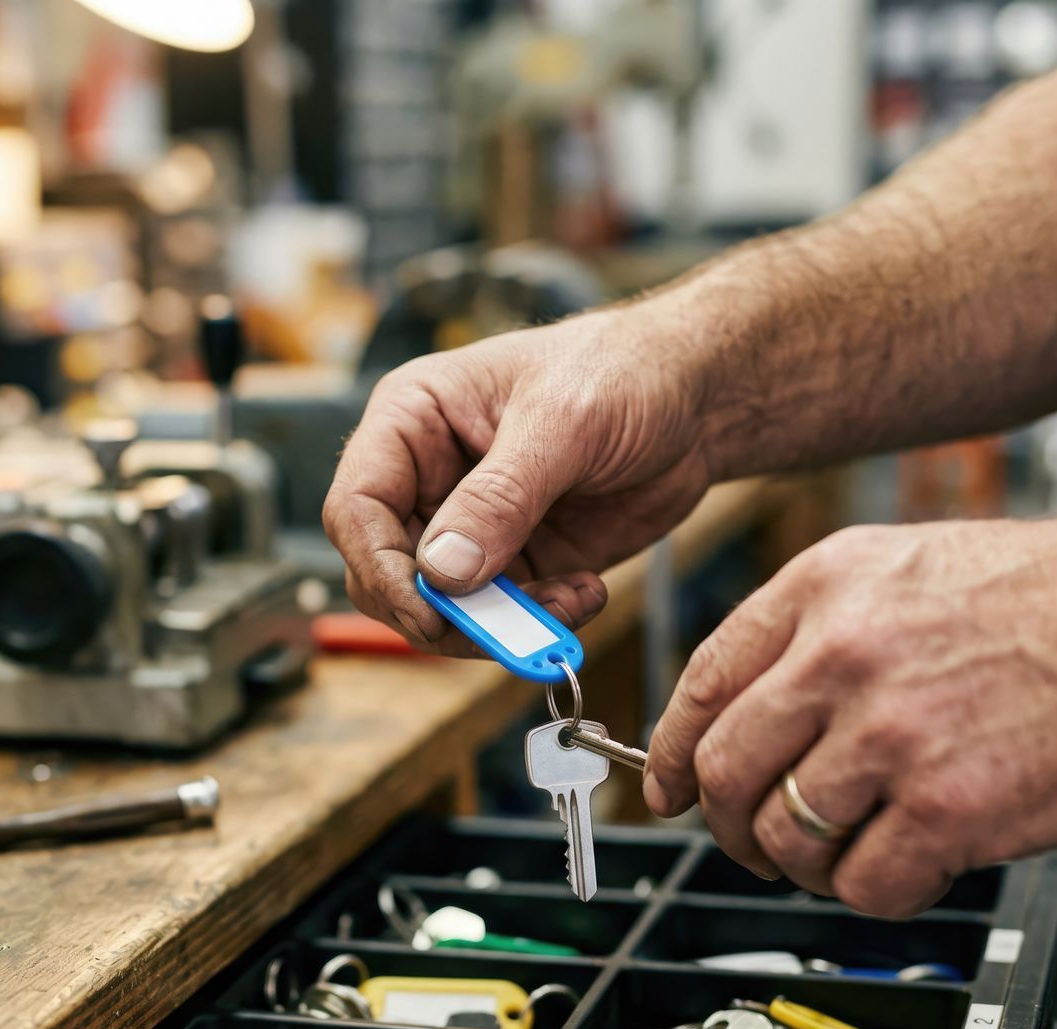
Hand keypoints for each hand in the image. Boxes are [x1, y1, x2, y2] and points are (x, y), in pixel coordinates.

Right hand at [323, 307, 714, 653]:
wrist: (699, 399)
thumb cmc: (624, 372)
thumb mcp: (562, 423)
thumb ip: (500, 497)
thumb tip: (443, 572)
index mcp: (411, 422)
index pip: (357, 508)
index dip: (381, 567)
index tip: (430, 612)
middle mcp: (427, 478)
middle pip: (388, 572)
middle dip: (441, 611)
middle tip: (503, 628)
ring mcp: (469, 527)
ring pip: (442, 608)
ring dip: (499, 625)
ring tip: (568, 604)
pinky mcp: (515, 563)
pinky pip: (501, 617)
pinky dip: (539, 623)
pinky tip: (587, 593)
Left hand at [642, 514, 1056, 916]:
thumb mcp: (906, 567)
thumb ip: (813, 633)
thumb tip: (739, 716)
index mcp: (821, 587)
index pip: (701, 686)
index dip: (668, 754)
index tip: (666, 790)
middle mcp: (841, 654)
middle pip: (724, 772)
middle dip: (727, 824)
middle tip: (754, 842)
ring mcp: (891, 733)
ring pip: (784, 836)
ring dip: (803, 863)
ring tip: (846, 851)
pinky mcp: (948, 808)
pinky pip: (862, 884)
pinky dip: (873, 890)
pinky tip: (909, 864)